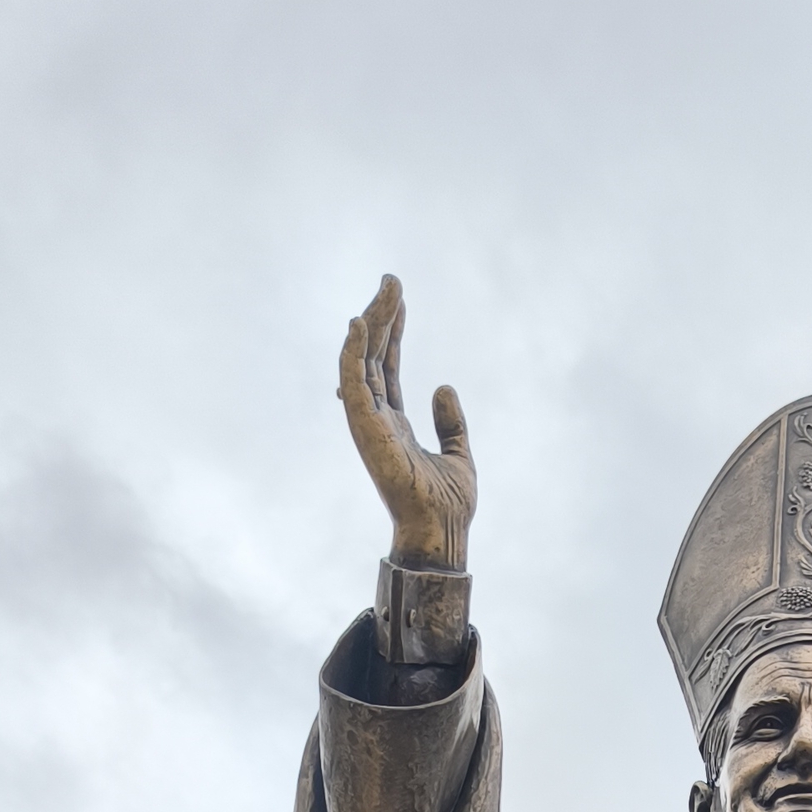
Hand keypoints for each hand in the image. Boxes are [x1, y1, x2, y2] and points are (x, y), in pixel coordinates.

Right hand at [338, 276, 475, 572]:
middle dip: (381, 316)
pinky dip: (351, 354)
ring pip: (362, 362)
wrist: (444, 532)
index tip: (398, 298)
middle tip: (391, 280)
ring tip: (386, 289)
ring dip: (371, 323)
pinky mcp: (366, 430)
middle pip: (373, 356)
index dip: (392, 331)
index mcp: (396, 424)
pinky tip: (357, 323)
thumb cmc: (449, 506)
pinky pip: (352, 384)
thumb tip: (443, 385)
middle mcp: (378, 420)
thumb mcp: (459, 453)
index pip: (388, 367)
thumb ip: (451, 421)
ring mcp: (370, 423)